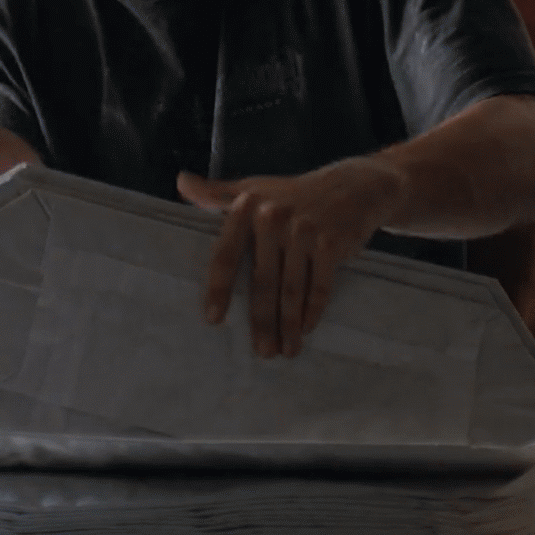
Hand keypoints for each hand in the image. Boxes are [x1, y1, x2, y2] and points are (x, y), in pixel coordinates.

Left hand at [179, 158, 407, 357]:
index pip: (226, 255)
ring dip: (288, 325)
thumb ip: (216, 193)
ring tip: (285, 351)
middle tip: (261, 351)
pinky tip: (306, 330)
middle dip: (261, 321)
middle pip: (262, 281)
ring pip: (291, 289)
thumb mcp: (254, 187)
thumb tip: (181, 183)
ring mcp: (303, 230)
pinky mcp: (331, 243)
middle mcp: (272, 217)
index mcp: (247, 206)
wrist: (354, 187)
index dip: (219, 290)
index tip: (214, 320)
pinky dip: (313, 311)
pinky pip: (319, 286)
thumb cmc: (293, 194)